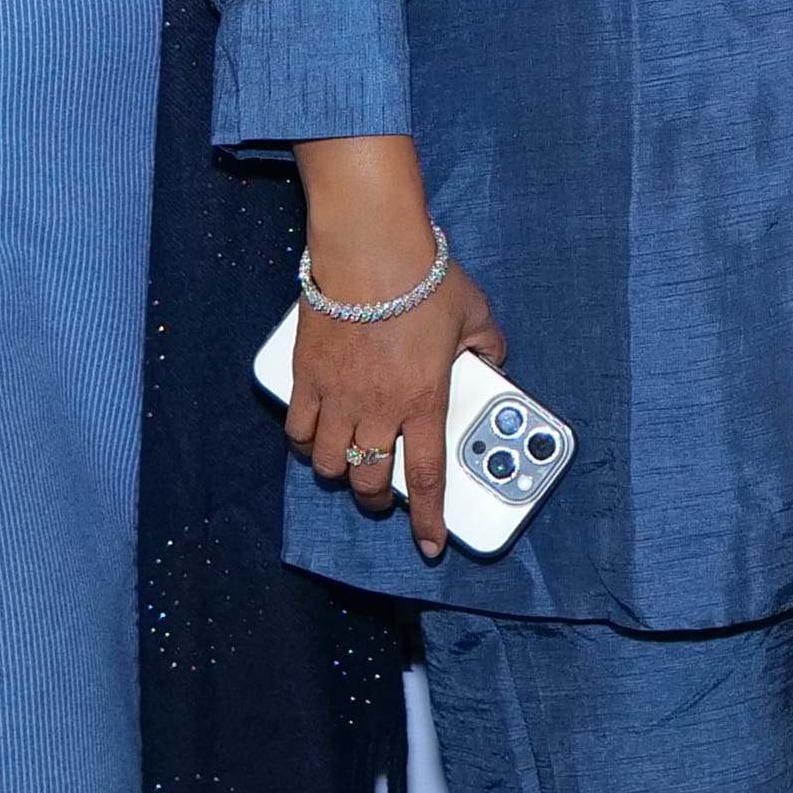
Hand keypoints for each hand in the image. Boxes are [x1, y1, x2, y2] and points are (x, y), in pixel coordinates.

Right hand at [290, 135, 508, 557]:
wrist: (369, 248)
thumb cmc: (424, 278)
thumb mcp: (476, 313)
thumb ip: (488, 345)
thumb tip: (494, 361)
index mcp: (424, 400)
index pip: (427, 478)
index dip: (429, 520)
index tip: (431, 545)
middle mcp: (378, 409)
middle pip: (371, 481)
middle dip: (377, 500)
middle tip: (383, 494)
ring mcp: (337, 396)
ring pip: (329, 464)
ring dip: (340, 473)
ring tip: (349, 463)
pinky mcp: (306, 376)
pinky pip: (298, 430)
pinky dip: (304, 443)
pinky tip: (314, 437)